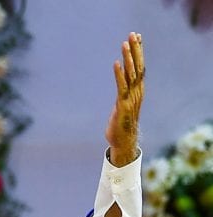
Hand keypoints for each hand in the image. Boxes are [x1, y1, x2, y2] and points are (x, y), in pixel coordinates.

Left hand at [105, 32, 143, 166]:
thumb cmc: (121, 123)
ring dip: (128, 58)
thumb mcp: (123, 104)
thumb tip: (120, 88)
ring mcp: (131, 98)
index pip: (140, 66)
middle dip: (136, 50)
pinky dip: (119, 74)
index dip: (139, 51)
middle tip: (133, 34)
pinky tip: (116, 63)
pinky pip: (121, 86)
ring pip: (131, 74)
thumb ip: (123, 94)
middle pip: (138, 66)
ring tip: (124, 44)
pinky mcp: (122, 105)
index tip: (137, 36)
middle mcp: (137, 92)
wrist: (123, 141)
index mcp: (138, 90)